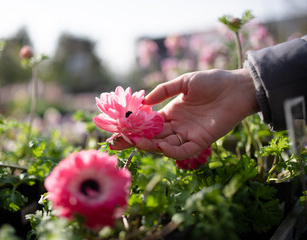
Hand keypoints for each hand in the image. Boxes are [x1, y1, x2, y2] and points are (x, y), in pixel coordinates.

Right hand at [111, 69, 258, 159]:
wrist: (237, 87)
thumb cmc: (212, 81)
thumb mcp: (184, 82)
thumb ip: (163, 90)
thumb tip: (143, 101)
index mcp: (171, 113)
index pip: (148, 123)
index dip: (133, 127)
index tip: (117, 129)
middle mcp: (176, 126)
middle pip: (152, 136)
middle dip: (134, 140)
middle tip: (116, 142)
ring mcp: (188, 134)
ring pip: (164, 145)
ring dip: (150, 145)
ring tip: (136, 141)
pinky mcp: (201, 141)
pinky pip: (183, 150)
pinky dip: (171, 151)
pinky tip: (160, 145)